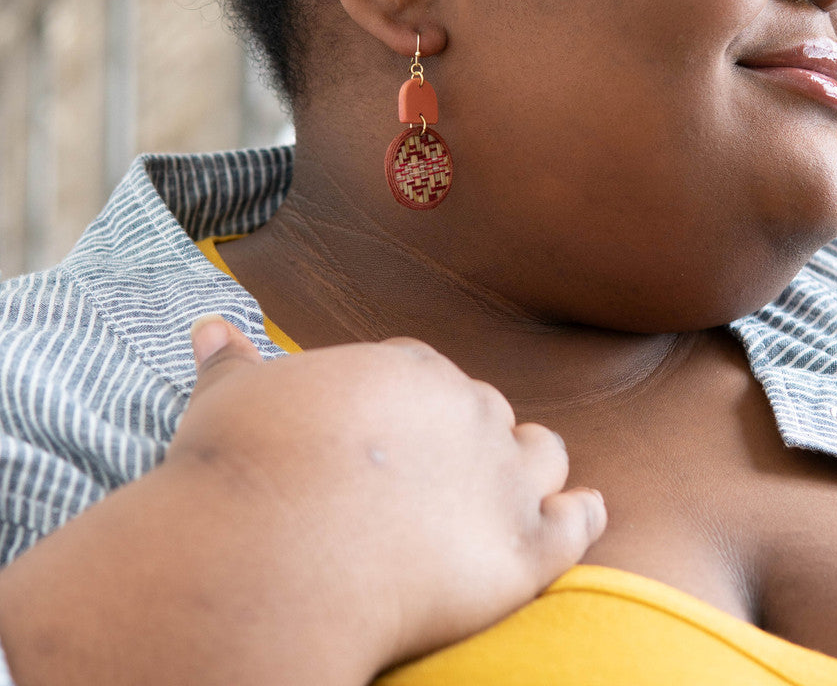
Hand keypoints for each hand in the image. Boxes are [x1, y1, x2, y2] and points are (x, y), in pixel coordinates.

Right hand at [0, 319, 605, 685]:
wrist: (267, 557)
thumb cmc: (244, 471)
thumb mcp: (231, 400)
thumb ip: (232, 361)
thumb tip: (207, 327)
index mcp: (407, 368)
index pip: (426, 375)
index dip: (414, 407)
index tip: (394, 437)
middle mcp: (467, 410)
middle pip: (485, 412)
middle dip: (468, 438)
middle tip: (442, 475)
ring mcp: (501, 479)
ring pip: (541, 456)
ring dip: (531, 469)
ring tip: (516, 489)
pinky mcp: (521, 553)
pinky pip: (576, 525)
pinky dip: (581, 518)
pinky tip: (580, 516)